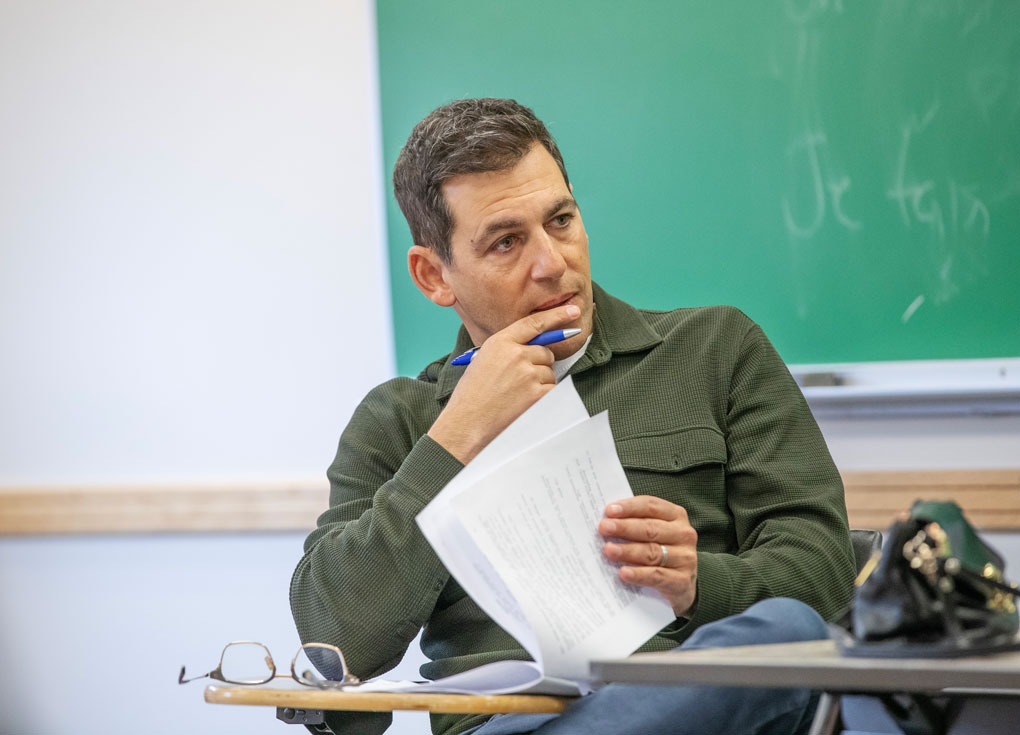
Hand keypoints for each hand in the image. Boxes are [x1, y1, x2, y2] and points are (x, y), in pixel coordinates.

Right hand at [428, 303, 580, 463]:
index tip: (573, 311)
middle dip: (539, 364)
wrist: (466, 422)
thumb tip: (537, 346)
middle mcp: (516, 354)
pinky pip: (551, 388)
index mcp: (500, 342)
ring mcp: (528, 374)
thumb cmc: (472, 394)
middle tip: (519, 380)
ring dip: (540, 382)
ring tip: (516, 394)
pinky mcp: (537, 394)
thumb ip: (508, 348)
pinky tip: (524, 403)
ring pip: (549, 371)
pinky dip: (543, 396)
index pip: (534, 323)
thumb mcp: (484, 359)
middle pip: (546, 351)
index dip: (556, 315)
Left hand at [598, 496, 697, 617]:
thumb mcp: (654, 534)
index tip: (609, 511)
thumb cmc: (661, 551)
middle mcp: (683, 534)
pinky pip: (657, 576)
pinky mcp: (682, 581)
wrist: (681, 585)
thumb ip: (635, 523)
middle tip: (604, 528)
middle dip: (625, 527)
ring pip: (652, 552)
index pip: (651, 506)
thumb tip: (606, 520)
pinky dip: (639, 574)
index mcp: (676, 516)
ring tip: (608, 550)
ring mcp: (685, 558)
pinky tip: (623, 572)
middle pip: (651, 529)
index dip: (630, 507)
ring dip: (627, 551)